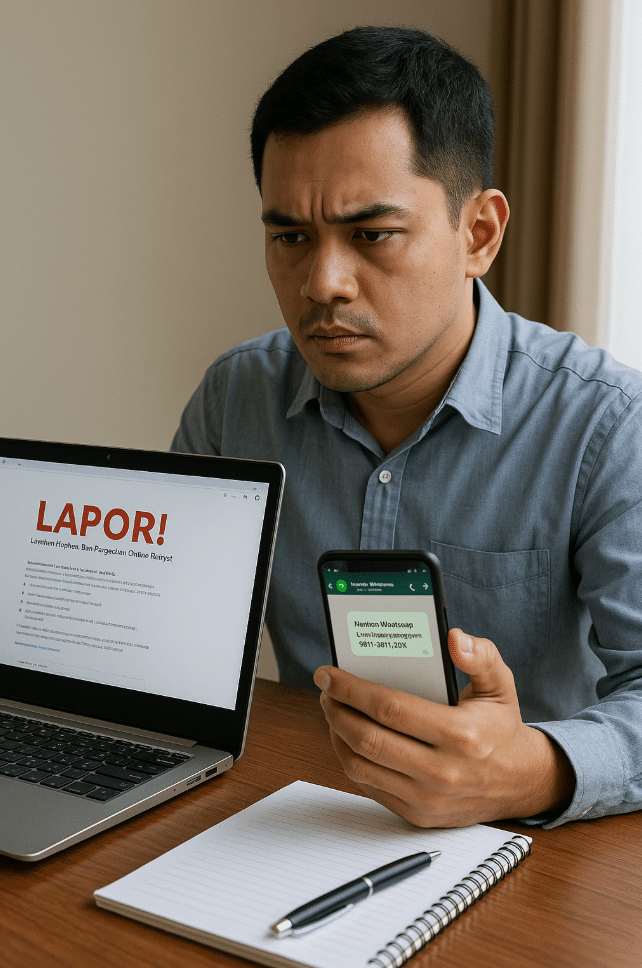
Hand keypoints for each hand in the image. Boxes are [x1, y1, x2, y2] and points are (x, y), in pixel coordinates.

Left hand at [313, 628, 574, 826]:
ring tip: (333, 709)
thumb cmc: (501, 728)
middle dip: (336, 709)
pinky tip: (347, 735)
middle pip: (367, 739)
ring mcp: (427, 799)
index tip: (329, 673)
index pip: (390, 709)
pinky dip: (349, 758)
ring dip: (336, 734)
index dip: (352, 689)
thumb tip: (454, 638)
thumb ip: (481, 656)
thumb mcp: (500, 685)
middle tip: (326, 689)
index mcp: (461, 736)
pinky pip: (368, 787)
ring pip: (360, 766)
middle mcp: (442, 773)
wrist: (521, 784)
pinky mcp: (417, 815)